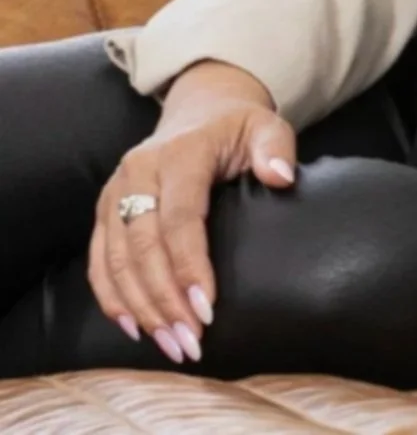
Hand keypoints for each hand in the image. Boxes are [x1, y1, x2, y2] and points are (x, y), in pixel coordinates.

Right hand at [87, 60, 295, 363]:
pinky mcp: (105, 209)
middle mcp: (140, 170)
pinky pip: (99, 260)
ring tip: (171, 344)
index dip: (189, 266)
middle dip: (165, 300)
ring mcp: (116, 190)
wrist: (200, 110)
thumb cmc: (237, 127)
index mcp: (181, 152)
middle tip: (190, 341)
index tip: (207, 310)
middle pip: (143, 246)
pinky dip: (112, 297)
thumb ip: (275, 148)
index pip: (179, 217)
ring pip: (117, 259)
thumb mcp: (266, 126)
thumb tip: (280, 178)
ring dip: (141, 307)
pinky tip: (134, 328)